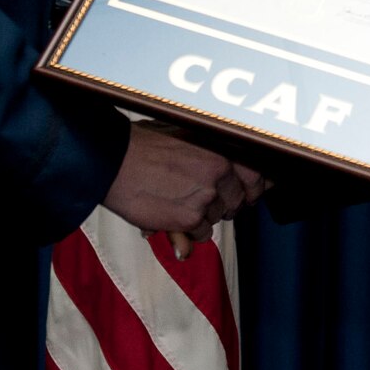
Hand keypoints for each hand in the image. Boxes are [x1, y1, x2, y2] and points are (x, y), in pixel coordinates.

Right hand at [102, 122, 268, 245]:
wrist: (113, 160)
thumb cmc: (144, 144)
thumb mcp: (187, 135)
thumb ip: (215, 153)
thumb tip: (245, 174)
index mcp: (221, 145)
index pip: (257, 174)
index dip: (254, 187)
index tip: (249, 193)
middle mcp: (220, 170)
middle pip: (237, 200)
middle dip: (223, 204)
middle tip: (201, 200)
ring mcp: (207, 195)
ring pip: (219, 217)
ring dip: (203, 216)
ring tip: (177, 202)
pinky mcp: (191, 218)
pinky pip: (204, 234)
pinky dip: (191, 232)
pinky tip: (173, 216)